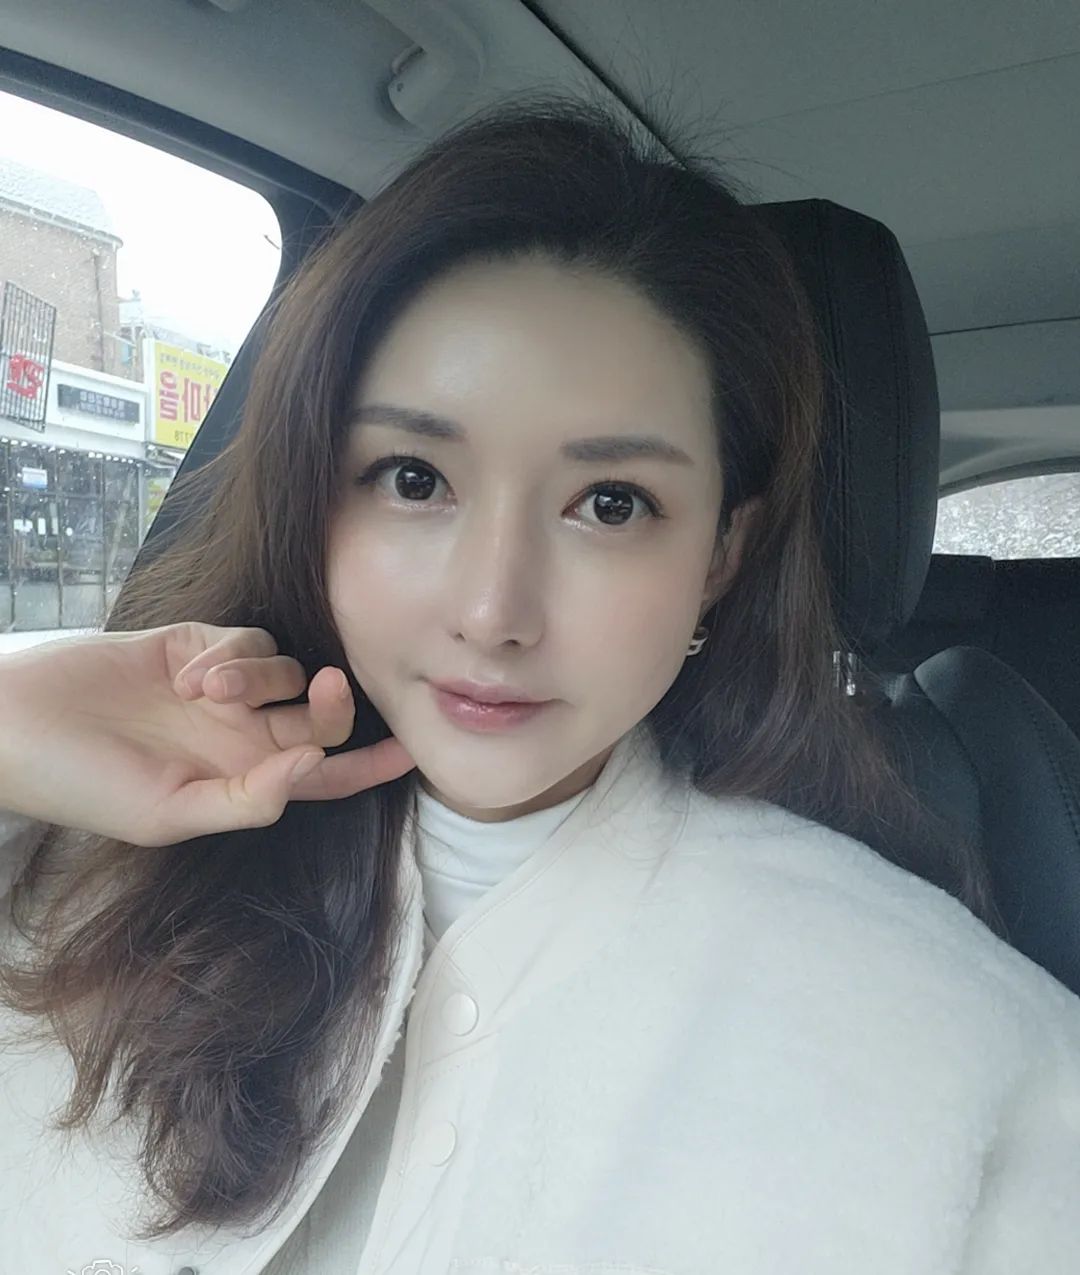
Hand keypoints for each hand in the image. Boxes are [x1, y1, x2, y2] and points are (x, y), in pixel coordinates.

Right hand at [0, 622, 415, 845]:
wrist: (17, 724)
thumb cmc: (85, 785)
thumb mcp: (170, 814)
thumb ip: (247, 799)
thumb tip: (313, 770)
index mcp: (242, 781)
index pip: (325, 776)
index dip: (371, 766)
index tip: (414, 751)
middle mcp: (241, 736)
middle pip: (319, 717)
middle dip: (333, 703)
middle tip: (323, 689)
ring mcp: (221, 691)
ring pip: (286, 670)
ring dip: (258, 676)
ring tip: (201, 690)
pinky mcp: (196, 646)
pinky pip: (248, 639)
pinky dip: (231, 652)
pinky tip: (187, 672)